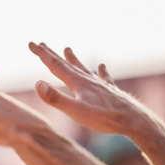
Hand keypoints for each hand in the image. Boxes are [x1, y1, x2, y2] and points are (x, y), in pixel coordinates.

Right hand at [31, 43, 145, 136]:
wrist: (133, 120)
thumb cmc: (104, 118)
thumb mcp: (75, 111)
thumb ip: (55, 98)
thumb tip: (37, 83)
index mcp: (78, 83)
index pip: (55, 66)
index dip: (42, 54)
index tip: (31, 44)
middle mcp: (88, 80)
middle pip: (66, 64)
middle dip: (52, 54)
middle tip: (41, 44)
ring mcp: (99, 84)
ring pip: (83, 68)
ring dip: (73, 59)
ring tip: (68, 49)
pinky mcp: (110, 91)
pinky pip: (103, 77)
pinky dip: (100, 71)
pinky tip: (101, 66)